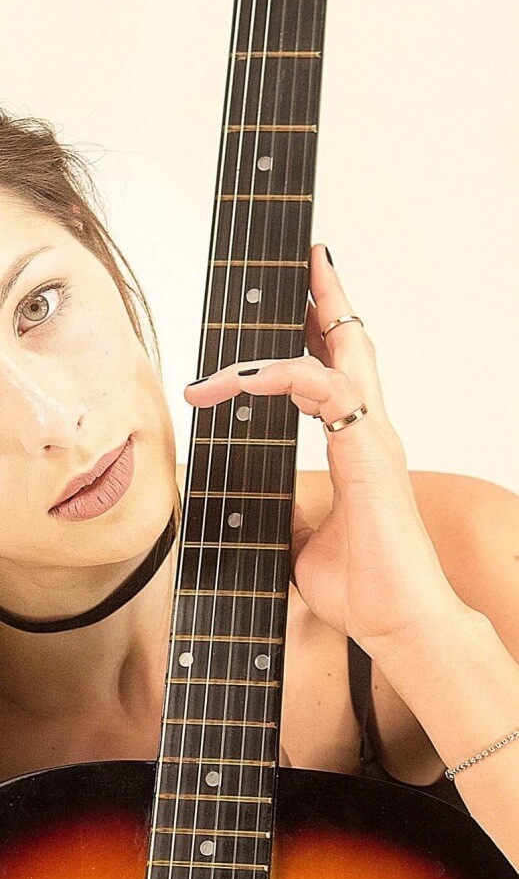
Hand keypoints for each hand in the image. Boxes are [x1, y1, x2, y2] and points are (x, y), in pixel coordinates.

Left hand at [184, 244, 460, 662]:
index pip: (340, 371)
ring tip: (225, 350)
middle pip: (351, 343)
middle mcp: (371, 433)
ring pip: (337, 352)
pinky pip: (320, 387)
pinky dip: (276, 375)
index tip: (301, 299)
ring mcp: (375, 437)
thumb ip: (285, 508)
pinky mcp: (369, 450)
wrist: (396, 622)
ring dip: (278, 338)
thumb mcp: (301, 539)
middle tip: (307, 255)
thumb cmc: (362, 587)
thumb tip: (250, 501)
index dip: (321, 330)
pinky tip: (239, 382)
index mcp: (359, 448)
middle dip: (327, 295)